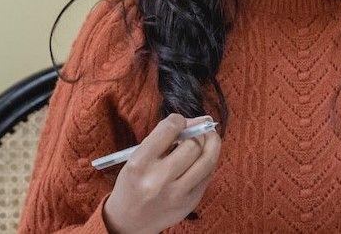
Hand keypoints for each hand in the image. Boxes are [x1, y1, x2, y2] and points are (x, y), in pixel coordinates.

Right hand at [101, 113, 220, 233]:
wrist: (129, 221)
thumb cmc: (133, 183)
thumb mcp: (136, 158)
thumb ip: (162, 138)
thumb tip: (199, 119)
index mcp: (139, 164)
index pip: (169, 129)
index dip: (179, 119)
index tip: (180, 121)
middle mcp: (159, 180)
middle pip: (192, 145)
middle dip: (196, 133)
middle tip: (194, 131)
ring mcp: (177, 194)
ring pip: (207, 159)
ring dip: (211, 143)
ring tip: (208, 137)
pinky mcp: (190, 203)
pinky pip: (208, 175)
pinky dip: (209, 161)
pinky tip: (203, 156)